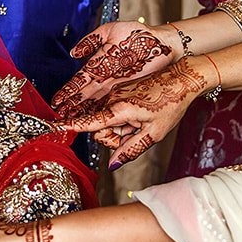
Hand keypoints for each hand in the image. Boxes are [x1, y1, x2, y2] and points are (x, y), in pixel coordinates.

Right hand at [52, 23, 179, 115]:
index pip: (79, 80)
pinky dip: (101, 112)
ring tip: (72, 122)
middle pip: (84, 94)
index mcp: (99, 62)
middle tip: (60, 117)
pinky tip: (93, 120)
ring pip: (96, 101)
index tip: (56, 101)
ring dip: (84, 112)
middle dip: (72, 106)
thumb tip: (73, 52)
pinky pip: (111, 103)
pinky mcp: (128, 91)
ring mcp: (116, 85)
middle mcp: (105, 76)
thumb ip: (91, 40)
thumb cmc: (140, 34)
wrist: (164, 44)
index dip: (67, 91)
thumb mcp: (111, 31)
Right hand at [56, 60, 212, 168]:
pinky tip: (140, 116)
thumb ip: (131, 149)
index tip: (58, 125)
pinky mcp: (121, 91)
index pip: (91, 121)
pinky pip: (113, 111)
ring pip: (107, 120)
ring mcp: (117, 94)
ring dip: (120, 128)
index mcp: (120, 109)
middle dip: (113, 137)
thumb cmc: (171, 103)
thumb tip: (113, 163)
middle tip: (135, 135)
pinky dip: (123, 119)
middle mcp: (113, 99)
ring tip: (142, 122)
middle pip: (100, 127)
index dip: (75, 125)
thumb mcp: (154, 133)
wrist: (183, 78)